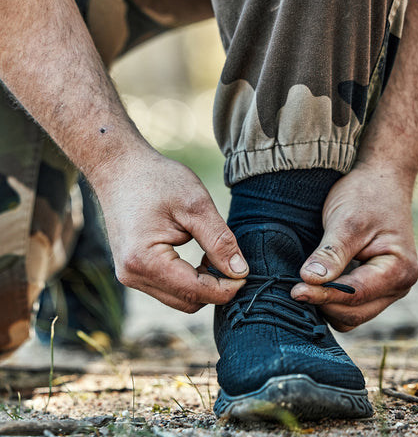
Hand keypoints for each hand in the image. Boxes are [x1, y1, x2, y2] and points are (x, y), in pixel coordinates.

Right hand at [94, 148, 248, 312]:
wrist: (120, 167)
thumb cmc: (157, 179)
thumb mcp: (196, 205)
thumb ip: (219, 241)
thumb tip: (240, 271)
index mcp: (145, 261)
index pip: (195, 291)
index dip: (226, 288)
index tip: (246, 274)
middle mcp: (132, 275)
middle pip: (187, 302)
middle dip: (216, 289)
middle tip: (234, 264)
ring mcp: (129, 275)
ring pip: (178, 298)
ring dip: (202, 285)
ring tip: (215, 256)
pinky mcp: (133, 270)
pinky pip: (168, 287)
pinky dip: (188, 279)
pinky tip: (199, 258)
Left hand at [291, 163, 417, 330]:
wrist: (381, 180)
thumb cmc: (367, 196)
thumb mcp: (347, 222)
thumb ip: (331, 253)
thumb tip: (310, 281)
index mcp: (399, 270)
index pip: (356, 295)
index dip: (323, 295)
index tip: (295, 291)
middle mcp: (399, 286)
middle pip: (355, 313)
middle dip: (324, 304)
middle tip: (294, 290)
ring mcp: (388, 288)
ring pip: (352, 315)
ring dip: (327, 306)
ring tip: (304, 288)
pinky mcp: (374, 286)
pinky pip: (352, 305)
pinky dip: (333, 300)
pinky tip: (315, 285)